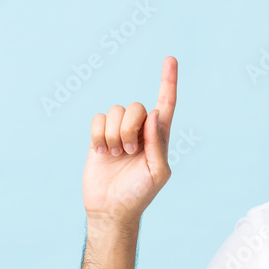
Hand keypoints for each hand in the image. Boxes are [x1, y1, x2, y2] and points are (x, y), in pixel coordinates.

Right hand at [83, 56, 177, 224]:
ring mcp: (119, 132)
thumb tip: (156, 113)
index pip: (166, 104)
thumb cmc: (139, 194)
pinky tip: (101, 152)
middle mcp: (140, 131)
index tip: (170, 59)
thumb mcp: (157, 172)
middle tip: (128, 153)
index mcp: (160, 137)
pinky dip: (98, 135)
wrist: (111, 209)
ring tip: (115, 156)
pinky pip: (97, 119)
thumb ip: (158, 143)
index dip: (168, 81)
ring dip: (113, 135)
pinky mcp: (100, 137)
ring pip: (114, 111)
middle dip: (129, 128)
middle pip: (136, 107)